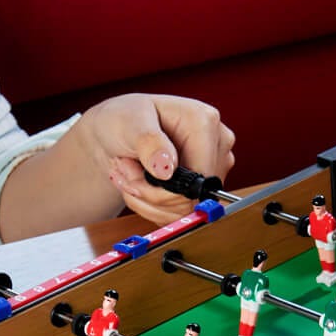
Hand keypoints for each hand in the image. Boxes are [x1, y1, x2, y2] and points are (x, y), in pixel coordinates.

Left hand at [73, 93, 234, 224]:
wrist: (119, 134)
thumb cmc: (124, 120)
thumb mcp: (128, 123)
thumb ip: (148, 142)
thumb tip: (167, 169)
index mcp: (205, 122)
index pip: (197, 178)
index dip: (162, 189)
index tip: (132, 176)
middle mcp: (216, 145)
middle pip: (192, 198)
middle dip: (151, 194)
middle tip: (128, 174)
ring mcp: (214, 168)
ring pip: (186, 210)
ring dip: (149, 201)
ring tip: (132, 175)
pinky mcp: (204, 187)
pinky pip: (183, 215)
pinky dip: (155, 208)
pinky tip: (142, 185)